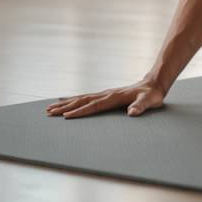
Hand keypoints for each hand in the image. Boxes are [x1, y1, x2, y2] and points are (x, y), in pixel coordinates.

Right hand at [45, 79, 164, 118]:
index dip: (80, 111)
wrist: (152, 84)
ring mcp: (104, 93)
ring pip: (81, 98)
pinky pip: (85, 97)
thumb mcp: (149, 101)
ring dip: (65, 103)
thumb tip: (132, 113)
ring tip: (50, 108)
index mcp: (114, 97)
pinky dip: (72, 99)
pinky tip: (63, 100)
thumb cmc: (151, 95)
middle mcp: (106, 94)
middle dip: (65, 107)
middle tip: (49, 113)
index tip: (66, 116)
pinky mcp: (104, 95)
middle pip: (82, 100)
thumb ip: (141, 106)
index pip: (94, 106)